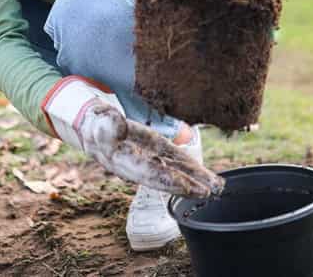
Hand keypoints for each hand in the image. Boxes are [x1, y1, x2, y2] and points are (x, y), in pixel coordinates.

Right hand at [42, 77, 223, 197]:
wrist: (95, 125)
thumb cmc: (95, 124)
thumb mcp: (96, 121)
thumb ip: (105, 124)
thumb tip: (115, 121)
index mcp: (123, 161)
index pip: (147, 172)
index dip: (166, 180)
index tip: (185, 186)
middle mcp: (139, 166)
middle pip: (165, 177)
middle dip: (186, 186)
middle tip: (209, 192)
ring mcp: (150, 160)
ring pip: (175, 171)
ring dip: (195, 180)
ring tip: (217, 186)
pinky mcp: (158, 152)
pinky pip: (176, 162)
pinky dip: (192, 169)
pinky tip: (209, 176)